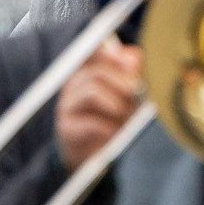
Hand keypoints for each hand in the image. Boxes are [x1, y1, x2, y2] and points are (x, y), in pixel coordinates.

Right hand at [56, 41, 142, 172]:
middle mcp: (72, 84)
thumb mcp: (124, 95)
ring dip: (116, 104)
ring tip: (128, 116)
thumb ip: (130, 73)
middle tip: (136, 95)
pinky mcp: (67, 128)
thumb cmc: (110, 118)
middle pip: (96, 71)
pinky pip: (90, 123)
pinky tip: (116, 133)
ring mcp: (67, 105)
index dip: (111, 53)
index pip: (92, 51)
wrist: (90, 153)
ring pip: (91, 92)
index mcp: (86, 71)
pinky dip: (109, 128)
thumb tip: (134, 56)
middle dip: (122, 82)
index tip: (131, 63)